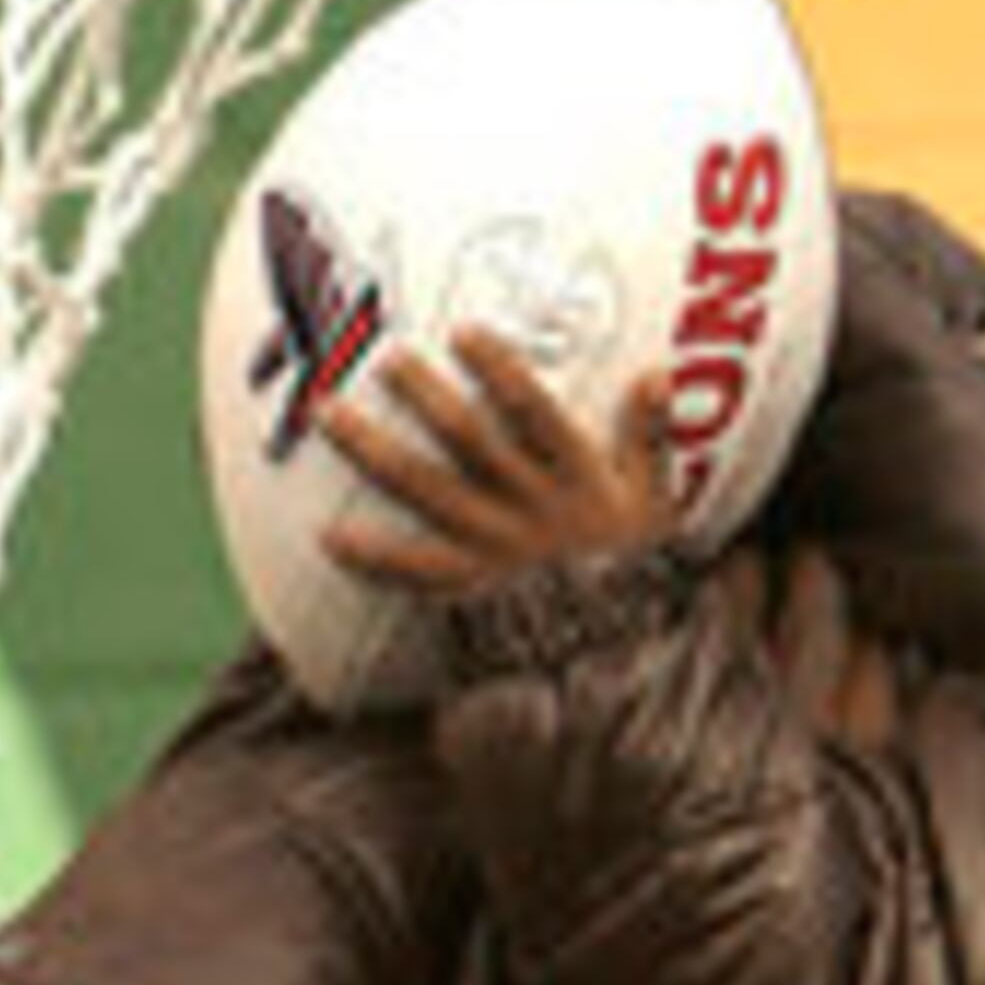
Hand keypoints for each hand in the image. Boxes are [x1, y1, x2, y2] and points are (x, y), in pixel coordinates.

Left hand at [324, 332, 685, 592]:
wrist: (619, 650)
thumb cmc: (630, 566)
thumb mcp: (653, 501)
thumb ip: (649, 436)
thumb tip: (656, 372)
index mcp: (573, 476)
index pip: (533, 412)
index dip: (499, 371)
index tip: (462, 334)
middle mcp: (526, 506)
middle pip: (468, 441)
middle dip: (424, 397)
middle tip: (384, 358)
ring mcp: (492, 546)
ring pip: (427, 490)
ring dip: (374, 451)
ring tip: (328, 413)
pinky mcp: (469, 587)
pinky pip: (415, 570)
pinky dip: (373, 556)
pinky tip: (329, 535)